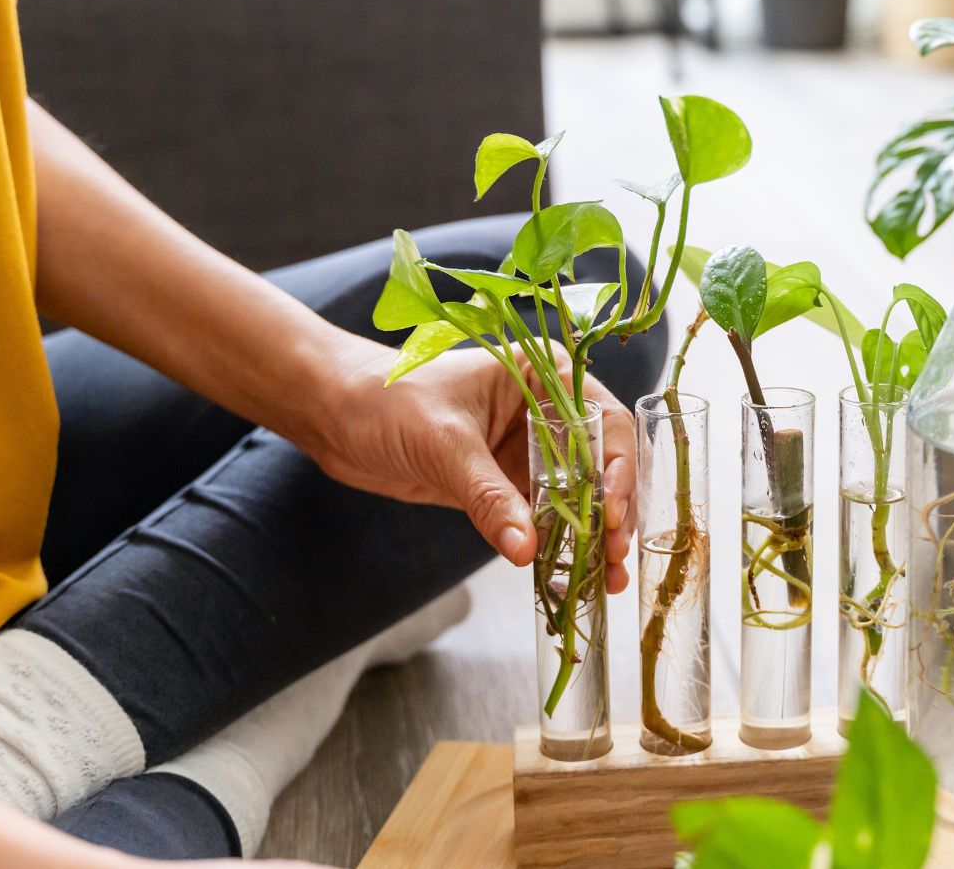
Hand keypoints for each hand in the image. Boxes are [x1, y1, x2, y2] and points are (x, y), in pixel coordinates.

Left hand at [305, 334, 634, 592]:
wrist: (335, 414)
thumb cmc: (387, 399)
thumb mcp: (444, 444)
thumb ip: (488, 496)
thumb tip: (527, 549)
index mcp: (545, 376)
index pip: (603, 421)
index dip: (618, 468)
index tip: (613, 512)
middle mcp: (546, 412)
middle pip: (602, 465)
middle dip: (615, 513)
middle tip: (616, 554)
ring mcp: (528, 452)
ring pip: (579, 498)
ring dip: (596, 537)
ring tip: (609, 579)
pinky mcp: (505, 485)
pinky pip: (545, 519)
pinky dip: (562, 546)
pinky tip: (577, 575)